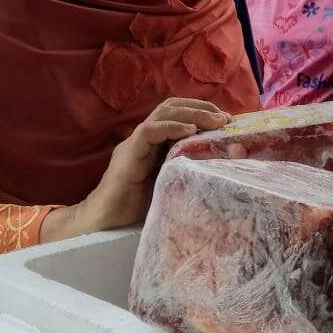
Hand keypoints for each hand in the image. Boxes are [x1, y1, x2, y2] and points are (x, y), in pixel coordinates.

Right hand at [40, 98, 230, 242]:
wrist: (105, 225)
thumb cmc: (139, 209)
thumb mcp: (174, 184)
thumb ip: (192, 170)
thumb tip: (226, 163)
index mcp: (156, 143)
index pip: (178, 114)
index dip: (202, 112)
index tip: (226, 120)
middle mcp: (145, 138)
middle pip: (172, 107)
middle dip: (201, 107)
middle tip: (225, 118)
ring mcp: (135, 144)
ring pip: (163, 113)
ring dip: (192, 113)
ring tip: (215, 120)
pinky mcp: (128, 154)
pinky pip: (149, 131)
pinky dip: (171, 127)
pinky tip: (190, 130)